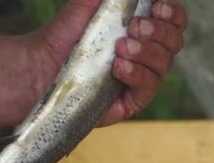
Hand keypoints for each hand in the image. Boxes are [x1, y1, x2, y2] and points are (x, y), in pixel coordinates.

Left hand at [31, 0, 186, 125]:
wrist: (39, 67)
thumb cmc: (62, 36)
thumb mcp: (87, 4)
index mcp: (141, 30)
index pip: (173, 21)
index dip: (172, 13)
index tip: (157, 7)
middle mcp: (144, 55)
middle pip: (174, 43)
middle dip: (159, 32)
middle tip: (134, 27)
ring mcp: (138, 79)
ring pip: (164, 65)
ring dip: (147, 52)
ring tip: (121, 48)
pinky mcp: (128, 102)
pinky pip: (147, 89)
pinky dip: (137, 75)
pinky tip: (119, 68)